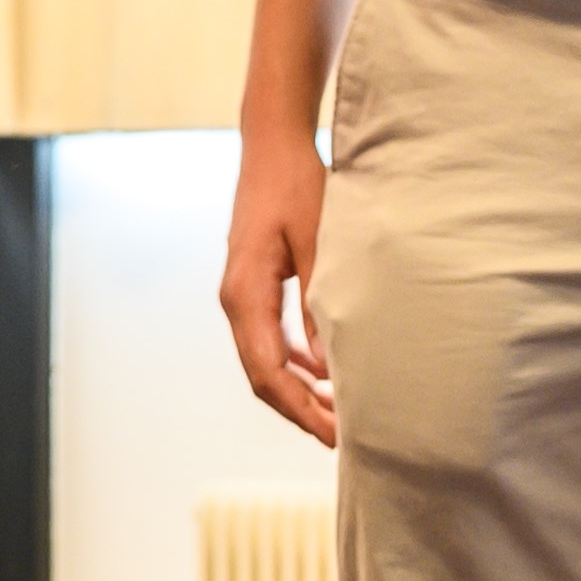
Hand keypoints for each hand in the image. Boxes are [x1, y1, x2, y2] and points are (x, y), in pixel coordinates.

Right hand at [219, 127, 336, 447]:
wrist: (273, 144)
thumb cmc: (296, 184)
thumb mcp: (318, 242)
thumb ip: (322, 302)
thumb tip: (334, 363)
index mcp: (245, 294)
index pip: (267, 371)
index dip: (300, 410)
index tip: (334, 435)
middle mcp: (236, 300)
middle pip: (263, 375)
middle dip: (302, 410)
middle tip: (345, 436)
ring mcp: (243, 295)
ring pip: (267, 360)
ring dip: (301, 390)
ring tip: (342, 413)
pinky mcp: (256, 286)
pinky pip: (272, 339)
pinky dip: (299, 362)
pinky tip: (328, 374)